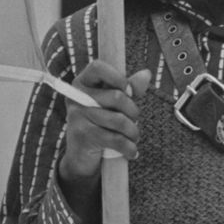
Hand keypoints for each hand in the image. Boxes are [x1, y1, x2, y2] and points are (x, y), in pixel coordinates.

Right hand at [59, 62, 151, 186]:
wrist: (81, 156)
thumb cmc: (101, 123)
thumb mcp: (114, 103)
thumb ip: (129, 88)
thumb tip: (146, 73)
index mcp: (83, 82)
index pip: (97, 67)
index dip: (117, 77)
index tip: (128, 90)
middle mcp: (76, 97)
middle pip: (117, 96)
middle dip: (133, 111)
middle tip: (134, 120)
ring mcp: (77, 116)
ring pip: (119, 120)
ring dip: (133, 132)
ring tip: (134, 137)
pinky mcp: (83, 136)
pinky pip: (116, 139)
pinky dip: (129, 148)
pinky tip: (132, 151)